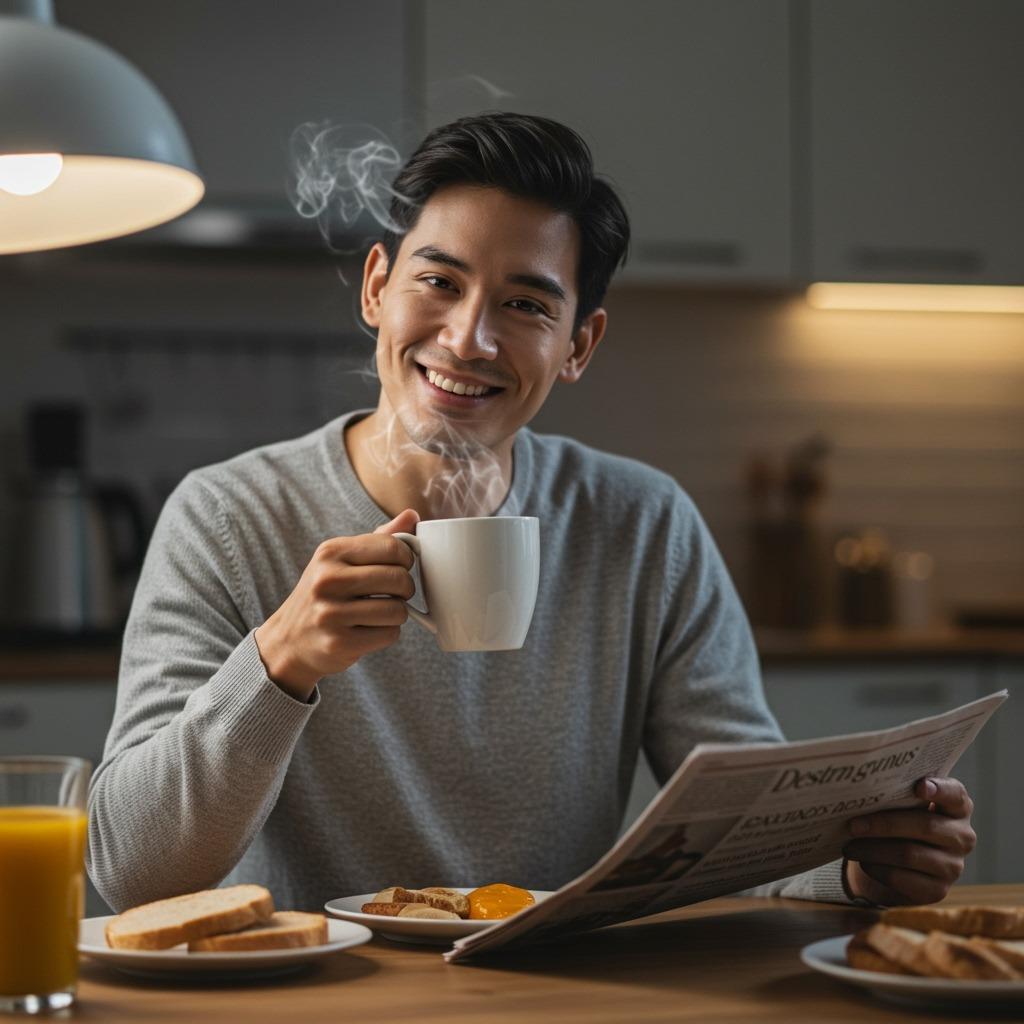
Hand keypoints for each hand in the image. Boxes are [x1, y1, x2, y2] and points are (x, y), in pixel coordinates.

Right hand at [254, 509, 418, 699]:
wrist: (290, 641)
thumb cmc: (325, 594)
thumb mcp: (343, 560)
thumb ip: (379, 538)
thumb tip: (412, 515)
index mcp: (330, 552)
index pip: (392, 547)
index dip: (407, 559)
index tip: (400, 567)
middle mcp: (326, 580)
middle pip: (398, 578)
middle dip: (406, 588)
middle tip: (395, 593)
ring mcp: (330, 613)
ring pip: (398, 610)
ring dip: (398, 613)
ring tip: (380, 612)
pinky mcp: (338, 643)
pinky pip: (389, 634)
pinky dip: (388, 633)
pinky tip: (370, 630)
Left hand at [843, 777, 976, 905]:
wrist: (900, 863)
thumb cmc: (900, 821)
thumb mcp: (902, 805)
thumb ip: (896, 795)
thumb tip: (862, 791)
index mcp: (957, 807)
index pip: (956, 794)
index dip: (940, 790)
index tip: (919, 786)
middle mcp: (962, 836)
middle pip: (925, 826)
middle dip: (884, 824)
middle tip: (853, 824)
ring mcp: (953, 866)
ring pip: (909, 854)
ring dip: (873, 850)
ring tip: (849, 846)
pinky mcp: (937, 890)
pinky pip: (903, 879)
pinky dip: (878, 869)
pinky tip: (863, 862)